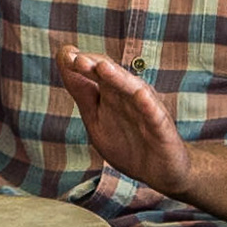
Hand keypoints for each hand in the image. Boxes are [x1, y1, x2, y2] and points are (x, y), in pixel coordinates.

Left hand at [56, 46, 194, 196]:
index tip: (65, 54)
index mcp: (113, 94)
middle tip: (77, 59)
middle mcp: (131, 98)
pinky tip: (141, 96)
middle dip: (97, 67)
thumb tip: (64, 61)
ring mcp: (147, 112)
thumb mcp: (96, 120)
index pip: (97, 73)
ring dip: (119, 79)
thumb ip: (82, 92)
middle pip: (113, 78)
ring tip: (103, 67)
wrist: (160, 173)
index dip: (81, 64)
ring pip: (133, 91)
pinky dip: (149, 105)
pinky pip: (155, 116)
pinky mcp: (162, 130)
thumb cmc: (128, 144)